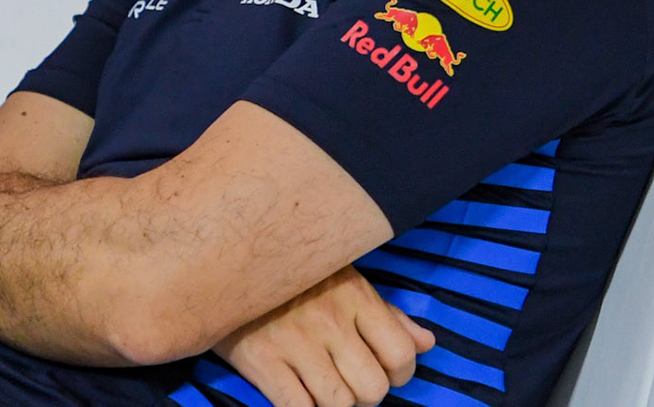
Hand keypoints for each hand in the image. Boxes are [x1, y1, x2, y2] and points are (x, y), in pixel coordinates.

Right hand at [214, 266, 434, 406]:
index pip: (401, 352)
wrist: (226, 261)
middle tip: (352, 383)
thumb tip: (426, 343)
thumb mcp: (345, 277)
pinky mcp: (262, 361)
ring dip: (337, 406)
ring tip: (326, 391)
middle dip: (367, 395)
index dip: (402, 373)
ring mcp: (295, 343)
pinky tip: (299, 396)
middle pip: (373, 388)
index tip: (388, 372)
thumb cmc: (294, 273)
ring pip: (339, 404)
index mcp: (356, 297)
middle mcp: (331, 322)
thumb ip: (387, 314)